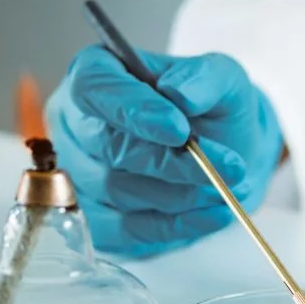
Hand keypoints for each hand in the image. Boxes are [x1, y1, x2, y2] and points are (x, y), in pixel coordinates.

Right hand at [46, 46, 282, 256]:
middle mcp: (76, 124)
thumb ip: (203, 78)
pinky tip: (216, 213)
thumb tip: (179, 93)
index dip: (132, 110)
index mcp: (96, 73)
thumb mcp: (222, 77)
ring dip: (181, 193)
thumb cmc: (213, 107)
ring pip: (119, 191)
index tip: (178, 129)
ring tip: (228, 186)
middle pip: (108, 147)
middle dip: (170, 162)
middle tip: (228, 166)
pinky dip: (178, 224)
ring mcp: (78, 176)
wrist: (227, 150)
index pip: (94, 88)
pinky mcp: (98, 221)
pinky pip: (129, 230)